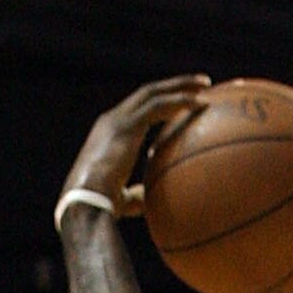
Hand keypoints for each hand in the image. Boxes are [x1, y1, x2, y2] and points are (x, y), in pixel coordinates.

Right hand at [59, 77, 211, 217]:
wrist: (86, 202)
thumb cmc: (102, 208)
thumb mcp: (121, 200)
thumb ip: (135, 195)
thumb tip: (149, 199)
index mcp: (110, 133)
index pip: (138, 109)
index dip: (161, 102)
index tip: (181, 102)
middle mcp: (112, 119)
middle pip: (148, 93)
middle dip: (174, 85)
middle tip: (201, 84)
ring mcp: (118, 120)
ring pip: (154, 92)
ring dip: (181, 85)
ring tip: (206, 84)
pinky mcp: (127, 126)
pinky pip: (158, 106)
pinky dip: (179, 102)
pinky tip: (199, 104)